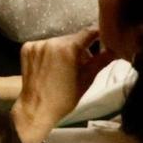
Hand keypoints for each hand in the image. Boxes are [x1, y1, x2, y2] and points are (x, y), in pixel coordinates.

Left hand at [12, 28, 106, 142]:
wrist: (37, 109)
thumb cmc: (65, 98)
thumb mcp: (87, 80)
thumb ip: (101, 61)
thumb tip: (116, 49)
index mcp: (68, 48)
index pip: (88, 33)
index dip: (97, 35)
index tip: (103, 39)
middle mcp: (51, 41)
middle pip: (72, 39)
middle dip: (79, 48)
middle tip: (82, 64)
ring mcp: (37, 44)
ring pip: (58, 42)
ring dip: (63, 50)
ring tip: (64, 68)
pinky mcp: (27, 48)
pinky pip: (44, 45)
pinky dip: (49, 52)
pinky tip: (50, 67)